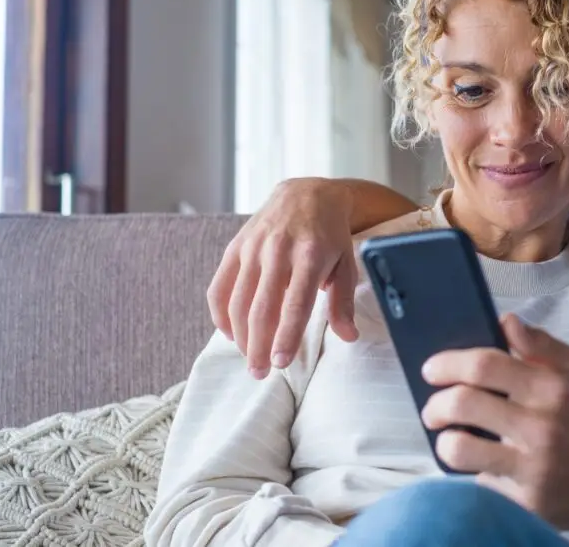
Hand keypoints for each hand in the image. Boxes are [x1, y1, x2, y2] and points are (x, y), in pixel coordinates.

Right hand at [207, 177, 359, 376]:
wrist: (306, 194)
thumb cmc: (330, 235)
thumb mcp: (346, 263)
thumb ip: (343, 302)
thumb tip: (349, 337)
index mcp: (310, 256)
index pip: (295, 304)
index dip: (286, 337)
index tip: (280, 363)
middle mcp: (278, 251)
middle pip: (262, 308)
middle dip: (258, 346)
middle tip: (260, 373)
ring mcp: (252, 248)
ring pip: (238, 301)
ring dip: (240, 336)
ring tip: (248, 359)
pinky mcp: (235, 247)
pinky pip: (219, 287)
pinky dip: (220, 315)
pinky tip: (230, 334)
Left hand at [420, 313, 568, 529]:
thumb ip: (541, 345)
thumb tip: (505, 321)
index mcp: (552, 388)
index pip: (485, 365)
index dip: (449, 363)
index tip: (432, 369)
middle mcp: (541, 427)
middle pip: (463, 404)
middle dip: (436, 404)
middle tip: (434, 409)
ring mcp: (533, 469)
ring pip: (461, 450)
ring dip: (445, 442)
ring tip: (450, 438)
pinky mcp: (528, 503)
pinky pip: (480, 484)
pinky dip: (475, 473)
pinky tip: (485, 466)